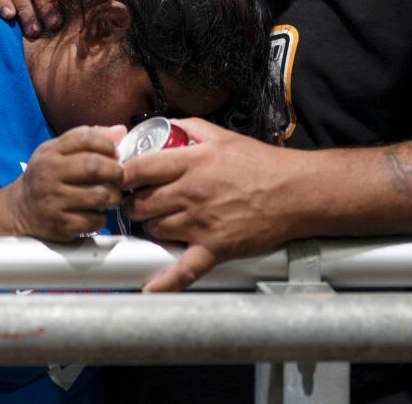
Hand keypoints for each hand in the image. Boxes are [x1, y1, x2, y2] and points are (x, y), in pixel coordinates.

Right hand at [3, 125, 125, 241]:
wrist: (21, 208)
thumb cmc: (47, 175)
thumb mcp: (59, 151)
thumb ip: (88, 138)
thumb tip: (121, 131)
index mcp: (50, 152)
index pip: (85, 138)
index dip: (107, 144)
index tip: (114, 153)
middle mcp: (49, 174)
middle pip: (94, 166)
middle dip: (116, 171)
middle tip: (118, 177)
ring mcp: (53, 201)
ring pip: (99, 195)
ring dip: (113, 197)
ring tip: (110, 196)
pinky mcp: (59, 224)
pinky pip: (93, 220)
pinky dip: (101, 218)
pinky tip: (95, 213)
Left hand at [123, 118, 295, 292]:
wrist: (296, 192)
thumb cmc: (262, 164)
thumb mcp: (223, 135)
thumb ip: (190, 127)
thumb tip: (166, 124)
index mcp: (191, 163)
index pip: (137, 169)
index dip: (119, 175)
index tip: (116, 178)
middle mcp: (191, 193)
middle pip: (141, 204)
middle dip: (133, 204)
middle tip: (137, 203)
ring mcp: (201, 223)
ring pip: (155, 231)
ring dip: (151, 229)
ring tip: (158, 223)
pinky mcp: (215, 248)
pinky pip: (185, 269)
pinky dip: (166, 281)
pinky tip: (151, 287)